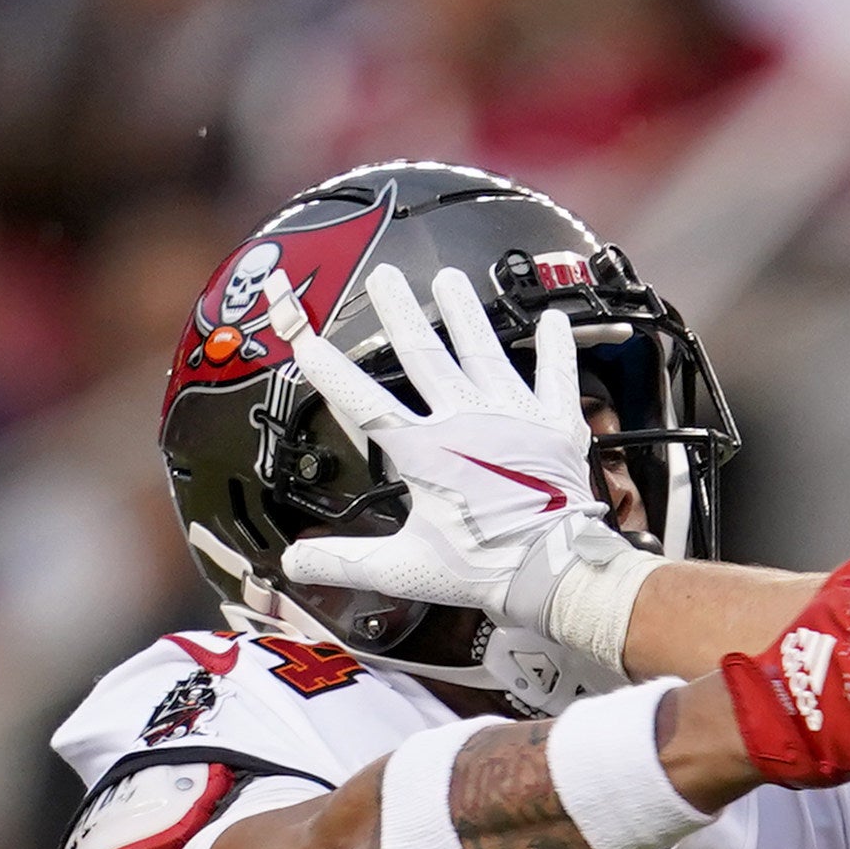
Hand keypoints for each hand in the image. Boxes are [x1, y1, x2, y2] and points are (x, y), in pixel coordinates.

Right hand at [270, 263, 644, 658]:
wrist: (556, 572)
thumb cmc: (483, 568)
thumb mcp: (405, 569)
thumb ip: (346, 560)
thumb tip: (293, 560)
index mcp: (426, 452)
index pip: (366, 403)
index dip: (333, 373)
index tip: (308, 341)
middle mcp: (466, 420)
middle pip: (425, 355)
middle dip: (400, 312)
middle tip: (384, 276)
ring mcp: (513, 416)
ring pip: (484, 351)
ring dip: (465, 313)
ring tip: (450, 278)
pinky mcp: (555, 425)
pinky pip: (556, 376)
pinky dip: (556, 348)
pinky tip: (553, 319)